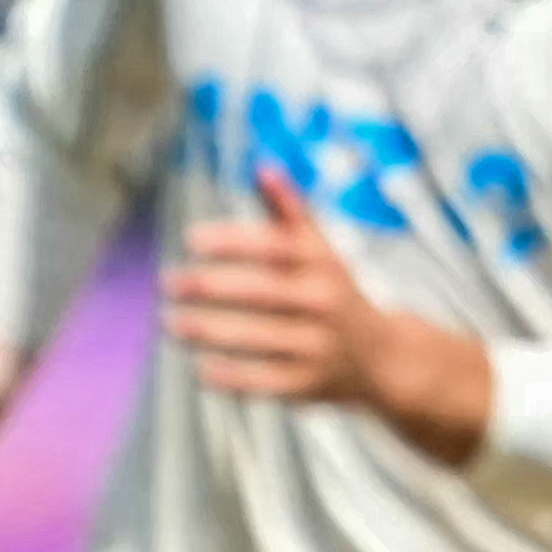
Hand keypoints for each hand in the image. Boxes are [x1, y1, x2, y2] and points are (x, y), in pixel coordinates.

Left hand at [161, 177, 496, 462]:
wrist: (383, 358)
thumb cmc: (336, 292)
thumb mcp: (321, 250)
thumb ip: (289, 211)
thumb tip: (262, 167)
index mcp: (323, 264)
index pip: (275, 247)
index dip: (234, 241)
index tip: (192, 240)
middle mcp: (323, 303)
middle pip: (261, 292)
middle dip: (210, 287)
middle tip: (169, 282)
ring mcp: (317, 345)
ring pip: (257, 337)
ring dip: (209, 330)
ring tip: (172, 322)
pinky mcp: (309, 383)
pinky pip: (264, 380)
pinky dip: (232, 376)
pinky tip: (201, 366)